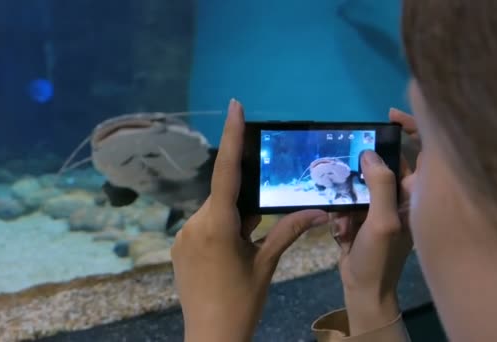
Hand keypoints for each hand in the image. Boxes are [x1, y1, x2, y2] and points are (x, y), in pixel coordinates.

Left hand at [171, 99, 329, 341]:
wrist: (210, 337)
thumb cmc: (241, 302)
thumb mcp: (266, 265)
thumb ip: (288, 232)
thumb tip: (318, 211)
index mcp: (217, 226)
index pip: (226, 172)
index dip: (232, 136)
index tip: (234, 105)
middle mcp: (193, 224)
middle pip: (222, 196)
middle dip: (243, 203)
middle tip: (258, 225)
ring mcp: (182, 237)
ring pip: (213, 212)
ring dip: (232, 219)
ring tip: (245, 247)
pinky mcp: (178, 248)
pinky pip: (202, 226)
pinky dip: (220, 230)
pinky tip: (230, 255)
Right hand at [330, 108, 419, 335]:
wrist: (363, 289)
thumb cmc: (380, 257)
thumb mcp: (382, 221)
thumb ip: (379, 185)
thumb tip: (369, 153)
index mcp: (415, 195)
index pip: (422, 152)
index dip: (411, 129)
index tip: (386, 116)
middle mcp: (401, 196)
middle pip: (382, 165)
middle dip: (359, 169)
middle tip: (342, 169)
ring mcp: (381, 206)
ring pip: (360, 182)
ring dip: (345, 197)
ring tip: (342, 219)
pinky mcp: (362, 216)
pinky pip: (348, 200)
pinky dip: (340, 212)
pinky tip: (340, 232)